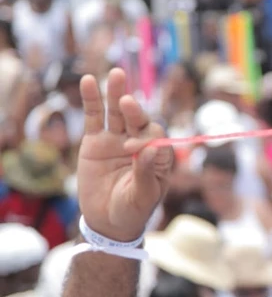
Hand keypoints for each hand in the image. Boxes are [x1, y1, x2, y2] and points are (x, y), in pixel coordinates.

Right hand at [78, 68, 173, 241]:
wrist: (107, 221)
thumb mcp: (142, 197)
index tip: (132, 149)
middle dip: (134, 110)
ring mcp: (117, 139)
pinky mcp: (95, 140)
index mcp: (157, 155)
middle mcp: (139, 142)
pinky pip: (94, 116)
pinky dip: (92, 99)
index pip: (155, 136)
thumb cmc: (132, 211)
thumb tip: (149, 149)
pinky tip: (89, 80)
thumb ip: (145, 174)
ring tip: (116, 75)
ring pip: (117, 112)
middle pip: (138, 119)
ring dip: (116, 93)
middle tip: (127, 103)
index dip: (145, 138)